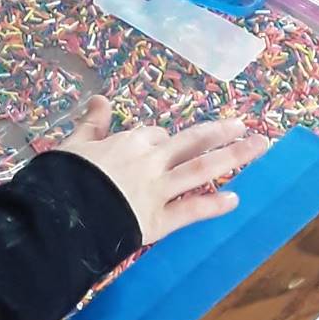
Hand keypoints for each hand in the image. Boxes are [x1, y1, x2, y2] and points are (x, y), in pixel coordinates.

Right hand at [58, 97, 267, 246]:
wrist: (60, 215)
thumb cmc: (61, 179)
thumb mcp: (74, 144)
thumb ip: (91, 124)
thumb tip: (99, 99)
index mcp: (129, 143)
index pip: (155, 135)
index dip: (164, 139)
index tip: (168, 142)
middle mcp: (150, 162)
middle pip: (191, 142)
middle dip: (220, 133)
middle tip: (245, 125)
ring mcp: (158, 191)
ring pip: (201, 170)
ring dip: (233, 157)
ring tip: (259, 146)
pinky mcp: (158, 220)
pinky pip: (191, 211)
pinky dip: (213, 206)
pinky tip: (235, 200)